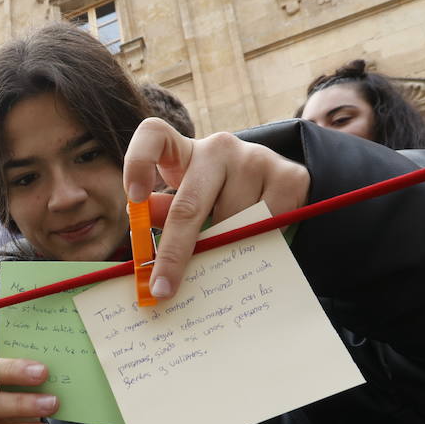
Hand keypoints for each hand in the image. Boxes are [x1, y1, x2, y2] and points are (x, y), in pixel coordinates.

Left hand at [123, 119, 309, 299]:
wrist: (279, 185)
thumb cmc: (220, 198)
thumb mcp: (190, 201)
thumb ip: (166, 212)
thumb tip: (140, 227)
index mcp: (185, 153)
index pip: (153, 135)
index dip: (138, 162)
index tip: (135, 197)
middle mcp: (218, 148)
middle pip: (189, 205)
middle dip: (173, 254)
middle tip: (162, 288)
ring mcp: (256, 158)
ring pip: (230, 224)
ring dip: (224, 249)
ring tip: (227, 252)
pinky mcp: (289, 176)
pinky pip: (265, 226)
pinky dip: (258, 243)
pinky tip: (258, 239)